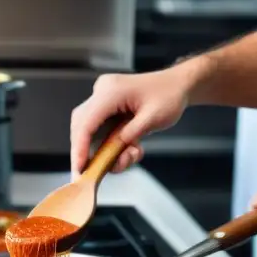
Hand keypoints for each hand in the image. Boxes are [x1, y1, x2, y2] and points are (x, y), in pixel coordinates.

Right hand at [70, 65, 195, 175]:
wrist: (177, 84)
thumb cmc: (169, 96)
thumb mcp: (154, 118)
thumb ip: (130, 134)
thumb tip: (111, 150)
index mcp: (111, 91)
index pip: (86, 123)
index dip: (80, 148)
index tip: (79, 168)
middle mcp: (102, 91)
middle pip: (81, 125)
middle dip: (84, 151)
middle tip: (90, 172)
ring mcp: (103, 97)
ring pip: (88, 128)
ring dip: (102, 149)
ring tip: (128, 157)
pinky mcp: (106, 104)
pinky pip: (99, 127)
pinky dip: (110, 143)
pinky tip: (131, 148)